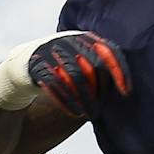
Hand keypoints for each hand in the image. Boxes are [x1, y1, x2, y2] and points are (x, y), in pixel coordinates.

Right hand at [0, 31, 131, 116]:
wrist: (27, 63)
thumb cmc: (66, 68)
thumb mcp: (85, 62)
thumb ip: (103, 71)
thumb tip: (126, 90)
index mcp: (87, 38)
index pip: (110, 50)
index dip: (120, 71)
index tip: (126, 92)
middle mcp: (71, 40)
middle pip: (94, 65)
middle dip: (99, 92)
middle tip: (99, 110)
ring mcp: (53, 49)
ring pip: (76, 76)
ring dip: (84, 99)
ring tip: (88, 114)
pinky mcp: (39, 63)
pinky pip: (56, 83)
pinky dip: (67, 100)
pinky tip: (73, 112)